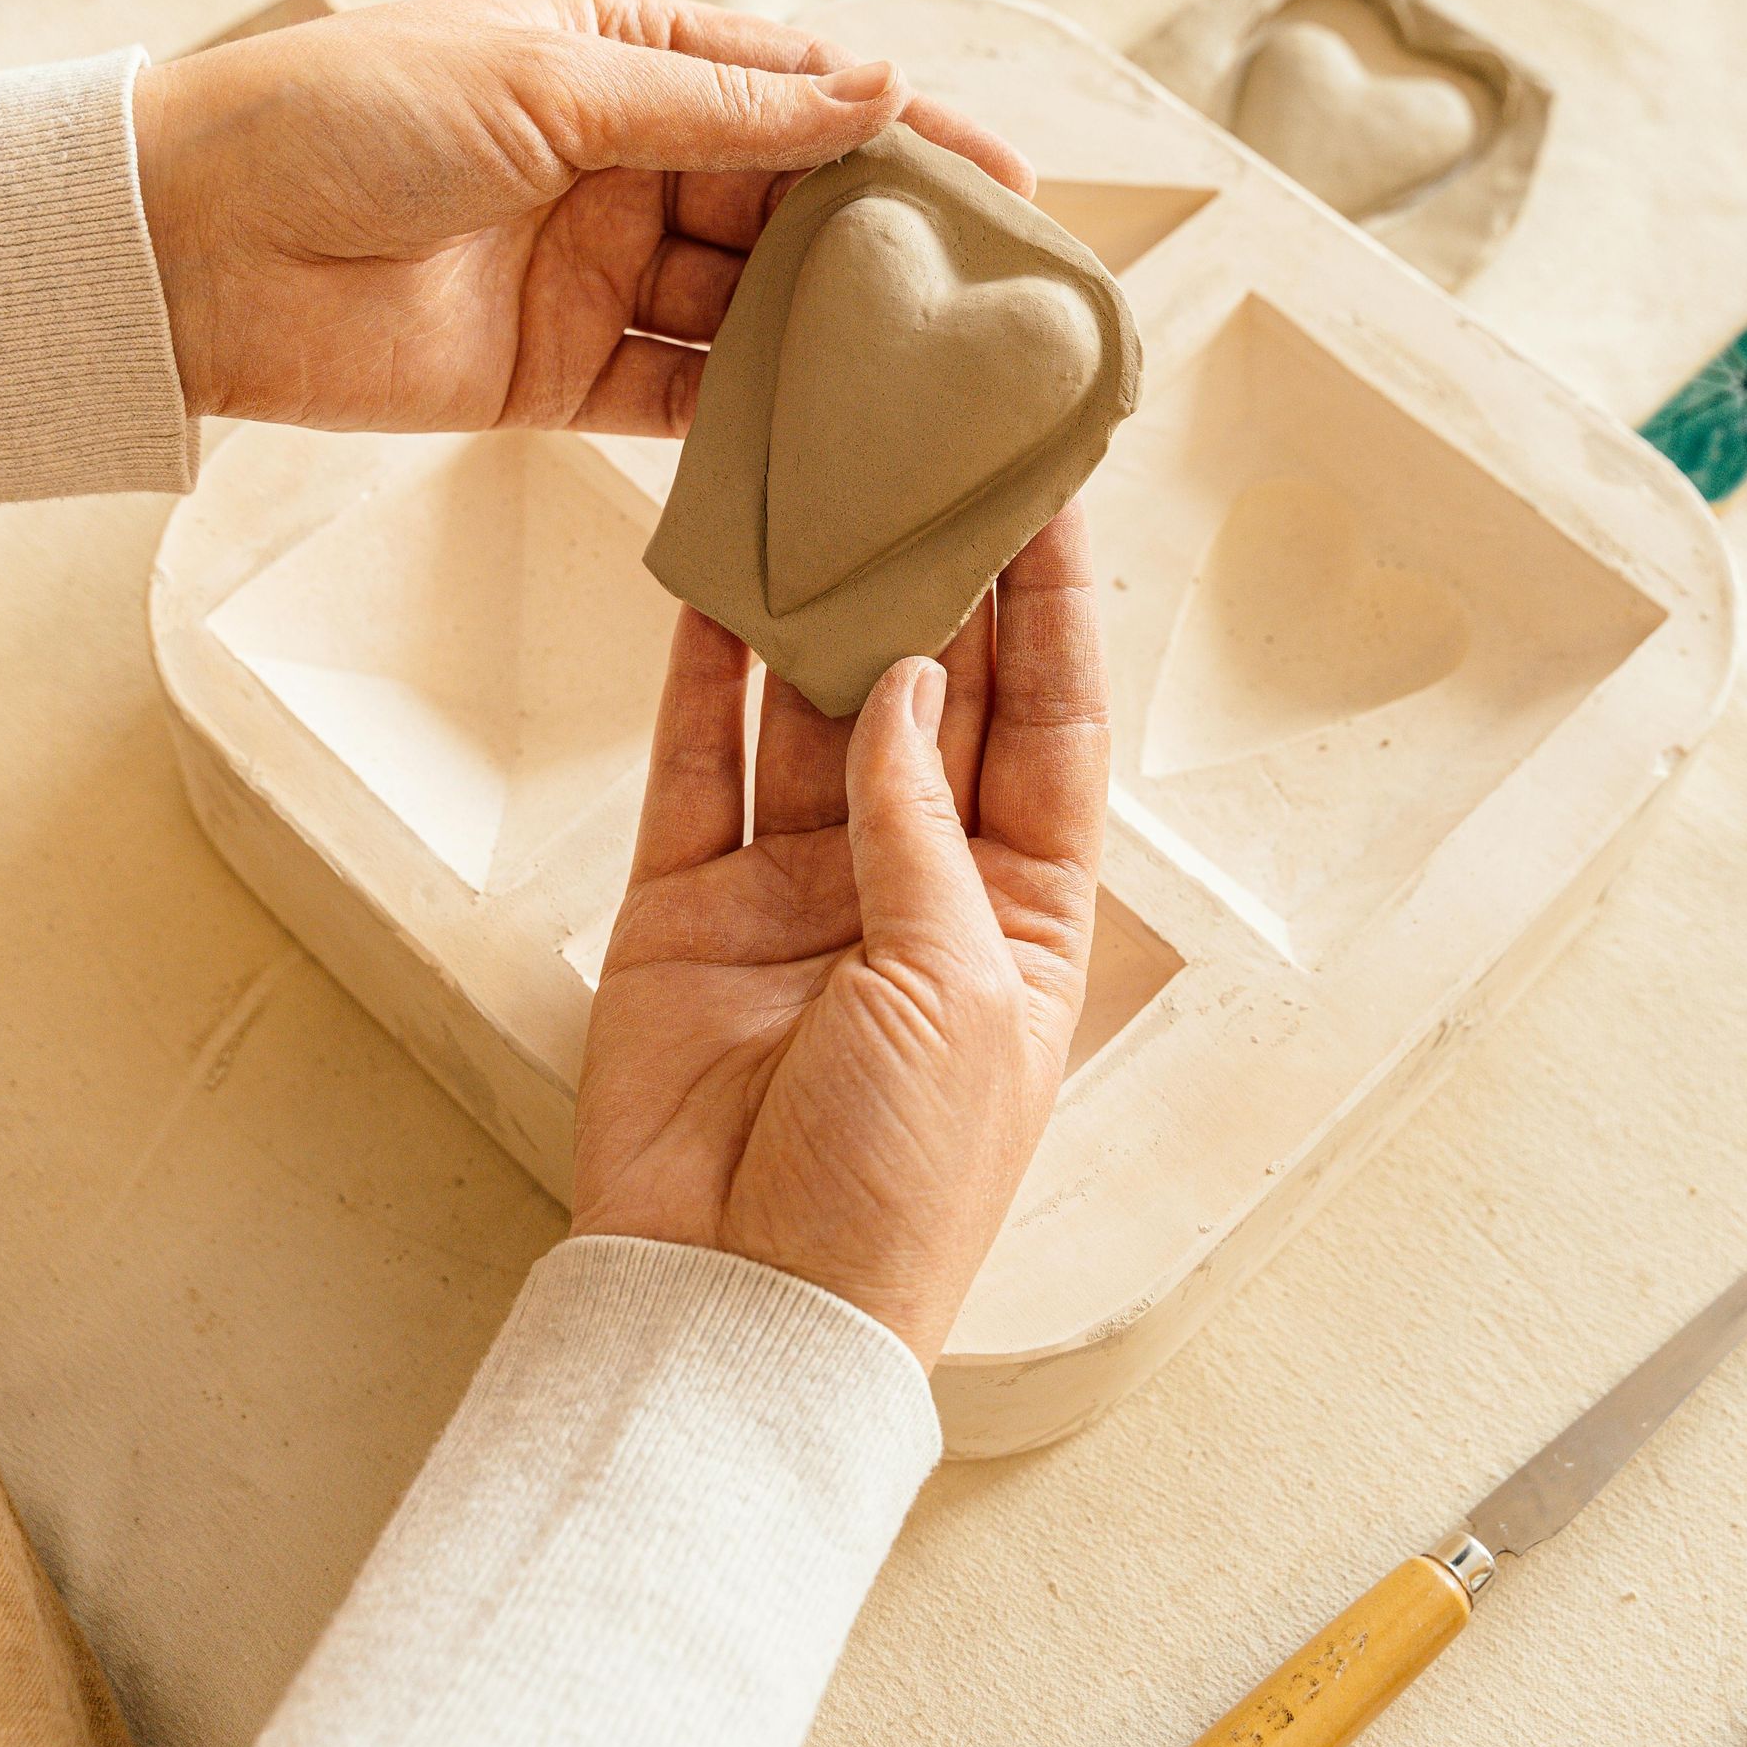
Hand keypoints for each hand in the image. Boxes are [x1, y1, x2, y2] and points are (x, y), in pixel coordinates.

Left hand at [132, 0, 1031, 433]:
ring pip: (749, 310)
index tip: (1004, 180)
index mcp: (623, 60)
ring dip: (831, 341)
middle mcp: (624, 166)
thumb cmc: (343, 117)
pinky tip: (829, 442)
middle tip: (992, 297)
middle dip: (886, 248)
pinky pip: (682, 401)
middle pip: (790, 208)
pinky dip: (750, 422)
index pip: (796, 92)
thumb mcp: (546, 83)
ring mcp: (599, 275)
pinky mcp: (563, 378)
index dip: (902, 132)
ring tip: (934, 379)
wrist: (194, 248)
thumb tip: (870, 90)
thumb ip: (717, 108)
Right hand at [571, 506, 1107, 1366]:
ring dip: (819, 606)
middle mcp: (917, 885)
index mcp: (1027, 914)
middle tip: (932, 445)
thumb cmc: (898, 1179)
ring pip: (812, 711)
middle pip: (937, 696)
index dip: (1055, 606)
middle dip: (939, 578)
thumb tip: (908, 679)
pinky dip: (702, 673)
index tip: (1056, 483)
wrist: (741, 1301)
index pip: (1052, 723)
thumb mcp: (958, 991)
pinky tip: (709, 579)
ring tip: (823, 479)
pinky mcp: (690, 902)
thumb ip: (922, 823)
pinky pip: (698, 762)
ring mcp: (798, 887)